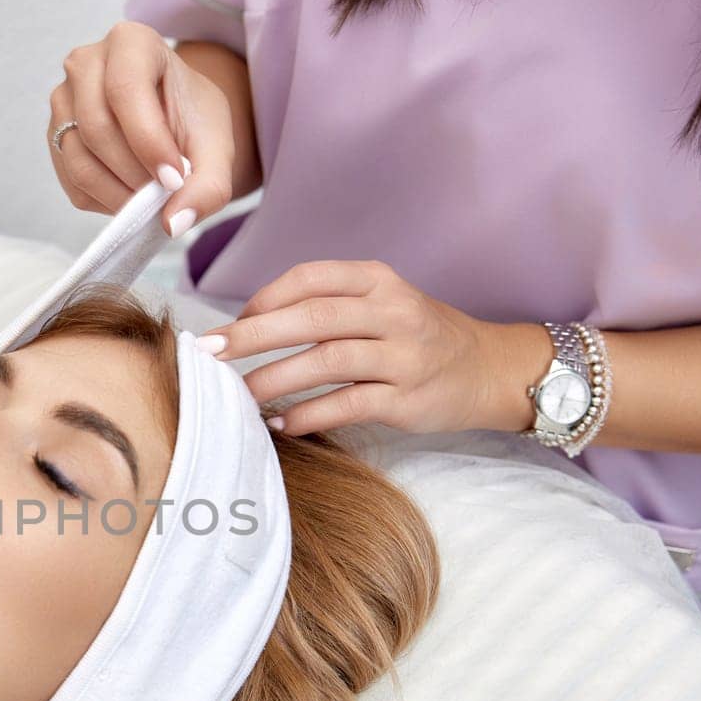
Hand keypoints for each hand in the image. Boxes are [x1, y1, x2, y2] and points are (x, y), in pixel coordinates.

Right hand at [49, 21, 236, 235]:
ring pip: (79, 161)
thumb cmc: (194, 122)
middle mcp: (86, 64)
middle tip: (165, 192)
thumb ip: (209, 186)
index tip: (175, 179)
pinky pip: (72, 182)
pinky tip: (131, 192)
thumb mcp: (217, 148)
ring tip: (151, 196)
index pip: (125, 90)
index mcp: (130, 42)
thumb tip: (174, 224)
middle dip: (134, 174)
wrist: (176, 124)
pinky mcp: (56, 138)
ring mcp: (63, 101)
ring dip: (119, 193)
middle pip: (96, 128)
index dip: (148, 142)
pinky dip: (105, 200)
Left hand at [199, 259, 549, 434]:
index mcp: (378, 281)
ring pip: (326, 361)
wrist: (490, 370)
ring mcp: (403, 356)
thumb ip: (326, 305)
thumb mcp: (380, 303)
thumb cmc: (417, 336)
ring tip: (239, 396)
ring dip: (274, 380)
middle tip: (210, 354)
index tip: (229, 324)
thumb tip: (247, 326)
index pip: (308, 278)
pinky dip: (308, 414)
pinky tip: (280, 422)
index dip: (262, 300)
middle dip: (253, 336)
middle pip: (311, 318)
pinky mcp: (407, 399)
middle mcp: (392, 312)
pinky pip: (347, 405)